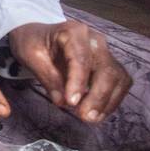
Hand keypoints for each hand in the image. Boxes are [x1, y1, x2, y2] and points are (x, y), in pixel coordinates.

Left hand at [8, 20, 131, 122]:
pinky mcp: (109, 65)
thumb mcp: (30, 56)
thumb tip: (61, 101)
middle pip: (107, 69)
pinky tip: (97, 113)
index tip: (72, 103)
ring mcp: (105, 52)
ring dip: (107, 101)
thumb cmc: (33, 43)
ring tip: (90, 118)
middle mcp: (95, 40)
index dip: (78, 82)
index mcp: (73, 32)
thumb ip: (46, 77)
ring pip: (118, 78)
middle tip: (84, 116)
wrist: (39, 35)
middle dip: (98, 96)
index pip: (81, 58)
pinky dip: (111, 100)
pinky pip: (119, 83)